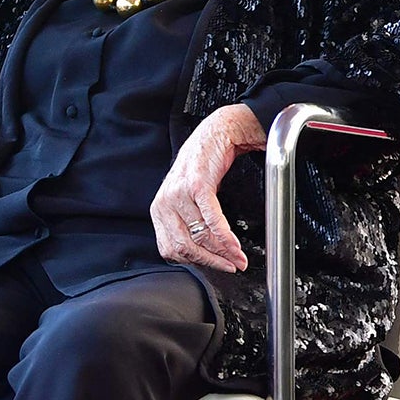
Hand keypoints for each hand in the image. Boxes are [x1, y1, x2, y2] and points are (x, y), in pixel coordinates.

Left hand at [151, 103, 262, 271]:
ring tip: (239, 258)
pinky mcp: (198, 186)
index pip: (171, 249)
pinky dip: (225, 238)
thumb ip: (190, 221)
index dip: (195, 262)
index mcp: (160, 209)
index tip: (214, 266)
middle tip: (230, 267)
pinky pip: (212, 220)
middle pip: (184, 247)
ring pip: (200, 236)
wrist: (218, 132)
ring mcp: (180, 194)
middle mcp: (165, 202)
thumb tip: (205, 251)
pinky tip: (235, 246)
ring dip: (224, 252)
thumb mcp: (189, 196)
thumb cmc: (206, 164)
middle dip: (211, 262)